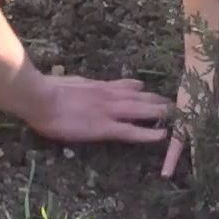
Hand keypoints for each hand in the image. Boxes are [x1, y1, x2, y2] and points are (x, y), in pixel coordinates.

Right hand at [24, 73, 171, 144]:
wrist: (40, 97)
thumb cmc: (47, 90)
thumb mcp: (71, 82)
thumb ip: (85, 85)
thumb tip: (89, 84)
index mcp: (98, 87)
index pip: (125, 87)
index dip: (140, 90)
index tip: (150, 91)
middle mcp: (109, 96)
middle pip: (140, 98)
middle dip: (157, 102)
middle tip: (175, 105)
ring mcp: (109, 111)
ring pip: (141, 111)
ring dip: (160, 114)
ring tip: (177, 117)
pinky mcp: (105, 127)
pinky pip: (131, 131)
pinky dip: (148, 133)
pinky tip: (161, 136)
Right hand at [161, 50, 218, 202]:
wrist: (208, 52)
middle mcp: (210, 129)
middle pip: (215, 162)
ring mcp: (193, 125)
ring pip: (198, 156)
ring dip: (201, 175)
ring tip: (204, 195)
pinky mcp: (180, 118)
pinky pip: (175, 141)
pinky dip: (170, 157)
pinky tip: (166, 174)